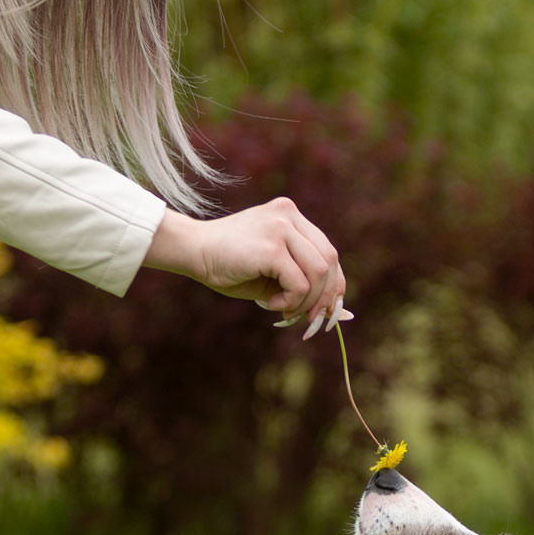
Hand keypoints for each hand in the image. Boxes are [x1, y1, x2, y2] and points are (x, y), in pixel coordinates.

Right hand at [144, 199, 350, 336]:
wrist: (192, 252)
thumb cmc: (229, 266)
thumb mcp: (274, 273)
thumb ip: (304, 283)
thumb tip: (341, 314)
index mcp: (291, 216)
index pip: (328, 252)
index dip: (334, 284)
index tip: (326, 309)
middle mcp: (289, 215)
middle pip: (329, 261)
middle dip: (324, 297)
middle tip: (310, 319)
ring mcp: (281, 227)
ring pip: (319, 272)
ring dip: (306, 301)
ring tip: (284, 309)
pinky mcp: (271, 246)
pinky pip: (300, 283)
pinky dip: (290, 301)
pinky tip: (269, 304)